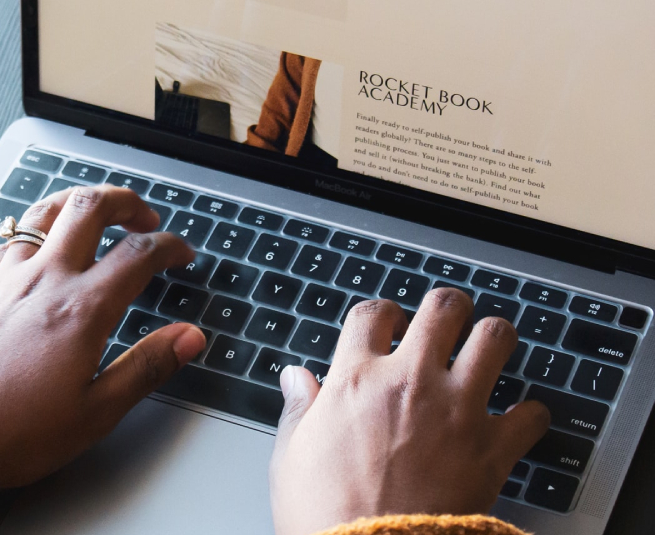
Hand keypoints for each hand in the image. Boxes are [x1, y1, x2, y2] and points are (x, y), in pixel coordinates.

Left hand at [0, 185, 207, 508]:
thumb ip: (146, 368)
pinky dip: (35, 230)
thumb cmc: (7, 433)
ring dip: (78, 203)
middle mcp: (44, 280)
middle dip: (125, 201)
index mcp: (81, 309)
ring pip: (45, 212)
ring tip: (96, 213)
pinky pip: (11, 239)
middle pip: (90, 208)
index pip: (138, 253)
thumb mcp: (94, 413)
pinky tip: (38, 247)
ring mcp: (6, 279)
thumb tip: (188, 339)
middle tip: (144, 215)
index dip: (169, 245)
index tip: (181, 253)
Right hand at [269, 289, 550, 534]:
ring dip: (493, 340)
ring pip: (495, 338)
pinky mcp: (493, 448)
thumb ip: (298, 410)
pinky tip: (517, 420)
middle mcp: (411, 382)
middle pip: (443, 308)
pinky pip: (532, 413)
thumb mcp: (291, 458)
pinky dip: (529, 415)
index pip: (373, 313)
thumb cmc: (325, 514)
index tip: (386, 326)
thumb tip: (295, 378)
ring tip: (487, 350)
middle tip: (446, 322)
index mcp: (356, 380)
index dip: (382, 313)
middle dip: (447, 309)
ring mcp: (457, 410)